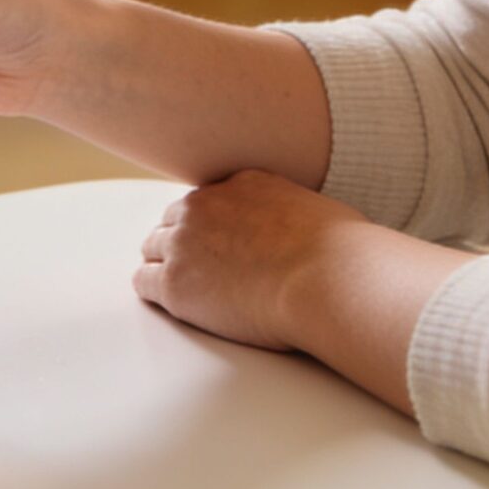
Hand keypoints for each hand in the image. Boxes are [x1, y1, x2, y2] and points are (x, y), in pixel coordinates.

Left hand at [133, 170, 376, 351]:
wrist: (330, 278)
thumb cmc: (344, 255)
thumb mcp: (321, 213)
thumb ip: (298, 217)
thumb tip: (314, 236)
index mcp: (242, 183)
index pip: (209, 200)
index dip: (214, 227)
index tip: (224, 247)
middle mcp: (206, 204)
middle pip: (174, 221)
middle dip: (186, 244)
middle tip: (203, 272)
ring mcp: (185, 242)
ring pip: (153, 248)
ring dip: (168, 265)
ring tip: (191, 290)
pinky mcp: (176, 283)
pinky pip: (144, 281)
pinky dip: (157, 292)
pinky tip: (178, 304)